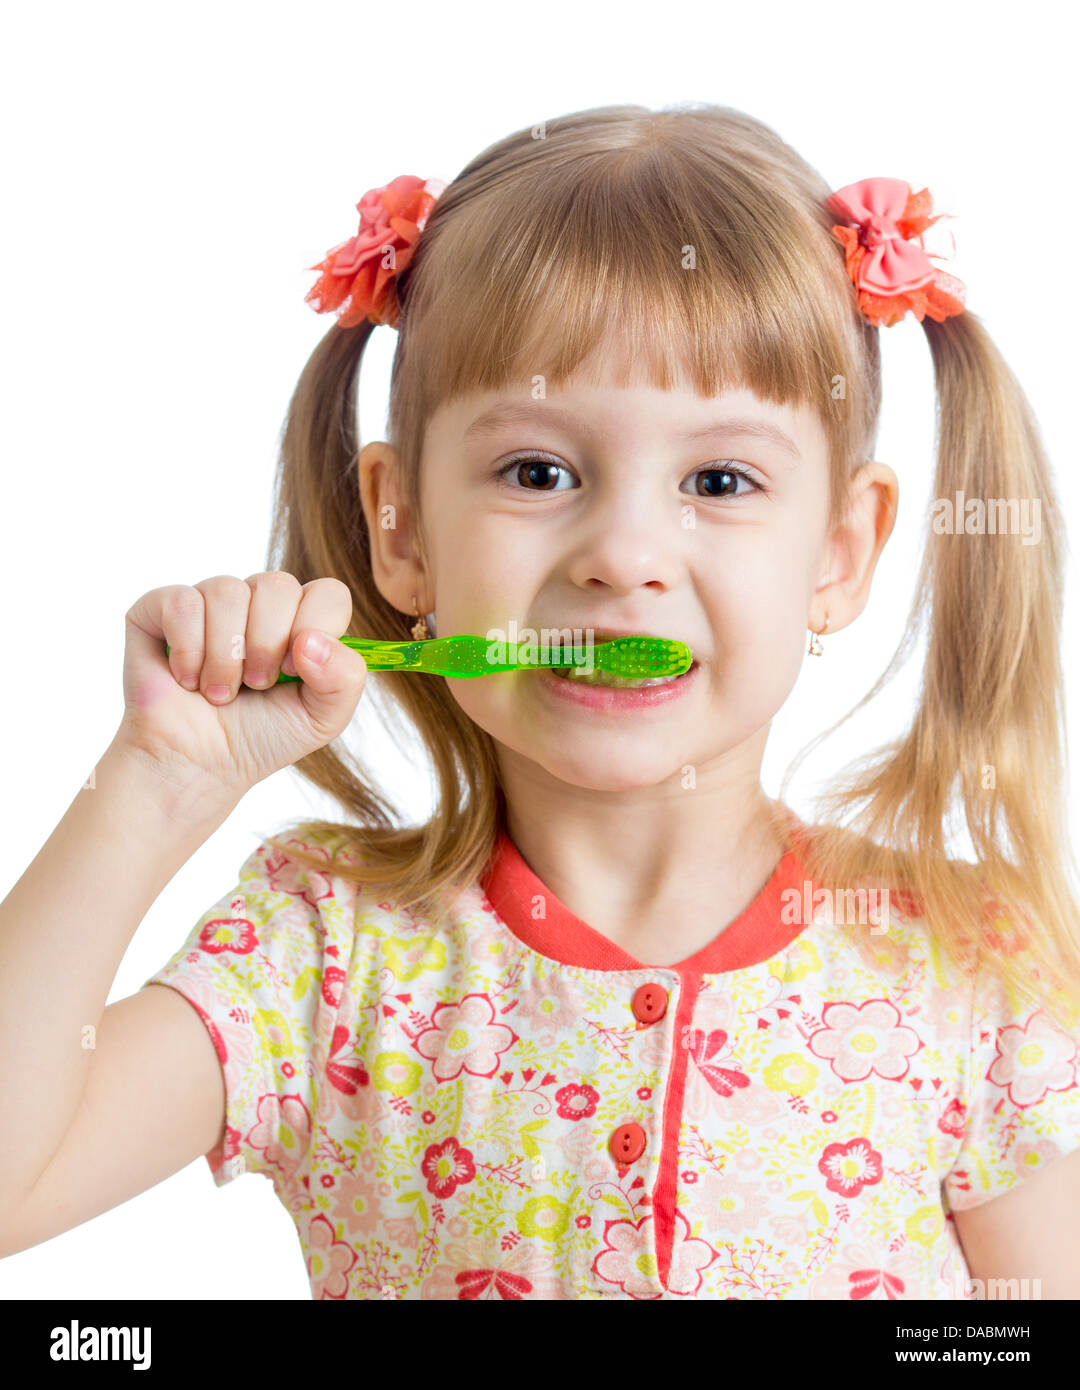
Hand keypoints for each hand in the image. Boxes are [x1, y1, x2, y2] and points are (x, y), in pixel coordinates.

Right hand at [115, 573, 367, 801]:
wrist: (199, 766)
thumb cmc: (261, 737)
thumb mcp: (323, 718)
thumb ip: (345, 679)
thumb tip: (312, 640)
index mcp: (300, 620)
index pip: (328, 593)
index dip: (315, 628)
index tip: (294, 671)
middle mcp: (256, 602)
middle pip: (277, 584)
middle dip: (267, 645)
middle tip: (255, 685)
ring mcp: (209, 602)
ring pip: (227, 590)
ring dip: (226, 656)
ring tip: (218, 692)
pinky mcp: (160, 608)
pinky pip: (182, 602)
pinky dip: (188, 650)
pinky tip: (187, 678)